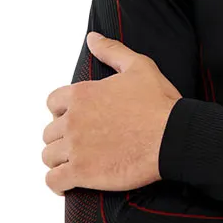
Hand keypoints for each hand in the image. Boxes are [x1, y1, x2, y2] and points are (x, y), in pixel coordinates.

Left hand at [42, 31, 181, 194]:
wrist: (173, 136)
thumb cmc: (160, 103)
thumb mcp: (139, 66)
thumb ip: (112, 51)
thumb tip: (92, 38)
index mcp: (82, 94)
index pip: (53, 103)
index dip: (63, 112)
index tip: (77, 119)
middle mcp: (73, 120)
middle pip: (49, 132)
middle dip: (62, 137)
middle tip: (82, 143)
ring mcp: (76, 147)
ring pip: (49, 156)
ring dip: (59, 160)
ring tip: (76, 163)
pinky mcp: (82, 173)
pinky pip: (54, 181)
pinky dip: (58, 183)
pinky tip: (70, 183)